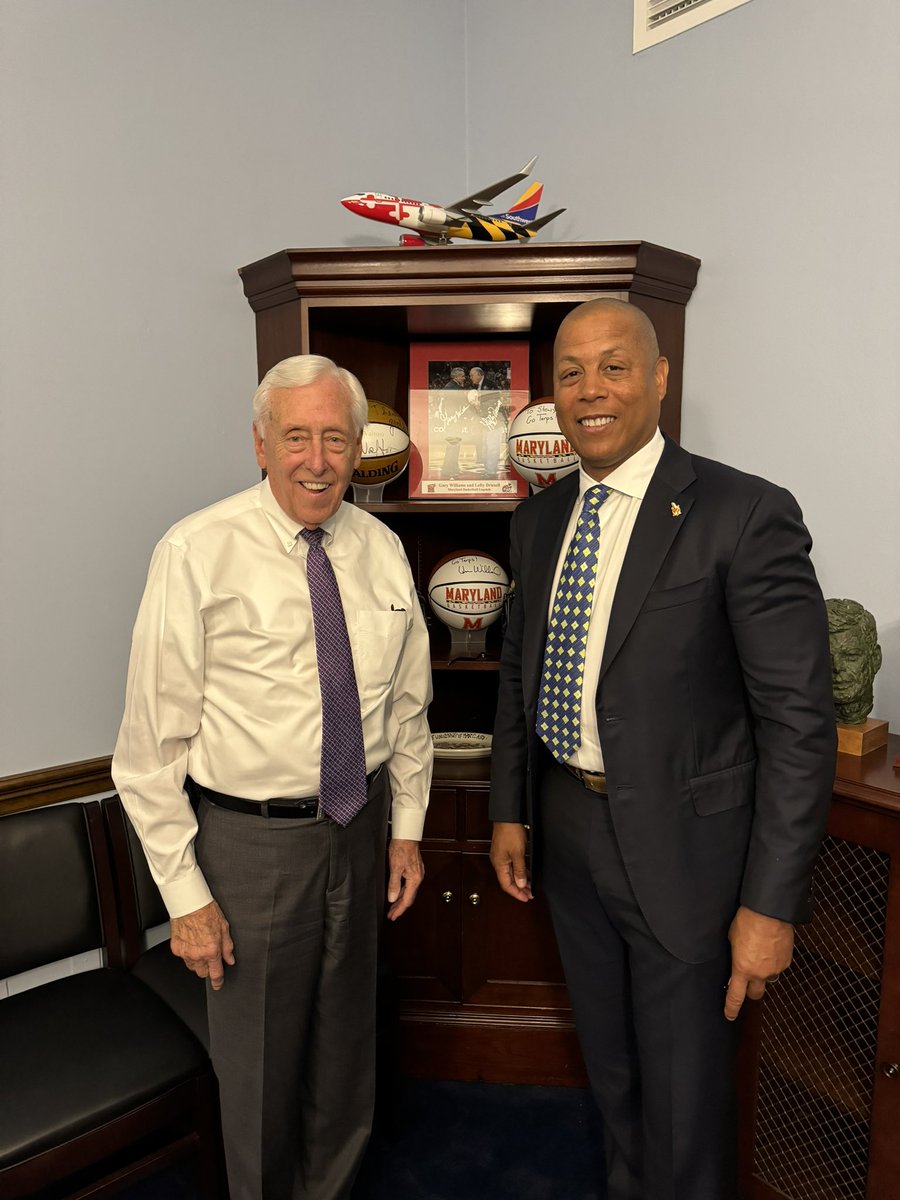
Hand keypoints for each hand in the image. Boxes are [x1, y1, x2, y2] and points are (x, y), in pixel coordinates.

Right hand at [170, 899, 234, 990]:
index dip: (218, 982)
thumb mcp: (224, 928)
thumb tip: (230, 959)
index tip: (218, 985)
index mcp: (212, 951)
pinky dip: (188, 954)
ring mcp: (185, 953)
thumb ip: (227, 947)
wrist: (189, 903)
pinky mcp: (176, 949)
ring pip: (192, 967)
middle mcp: (197, 955)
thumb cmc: (207, 911)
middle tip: (210, 958)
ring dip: (198, 963)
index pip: (215, 974)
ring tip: (201, 948)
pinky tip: (191, 943)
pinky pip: (183, 958)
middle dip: (208, 969)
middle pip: (202, 973)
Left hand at [386, 838, 424, 920]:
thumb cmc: (401, 848)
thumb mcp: (395, 867)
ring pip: (409, 892)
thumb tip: (392, 898)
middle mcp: (418, 878)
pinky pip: (409, 885)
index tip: (393, 916)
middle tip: (391, 915)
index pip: (407, 900)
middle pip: (409, 897)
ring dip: (401, 900)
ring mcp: (417, 874)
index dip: (399, 910)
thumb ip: (394, 884)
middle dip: (400, 907)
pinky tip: (397, 893)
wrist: (407, 835)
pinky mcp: (415, 870)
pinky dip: (403, 892)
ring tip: (393, 907)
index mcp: (415, 879)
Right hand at [490, 823, 532, 901]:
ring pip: (510, 873)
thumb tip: (520, 884)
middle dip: (519, 888)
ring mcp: (501, 856)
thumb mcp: (518, 853)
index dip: (516, 893)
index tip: (526, 898)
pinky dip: (519, 871)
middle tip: (530, 894)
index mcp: (499, 864)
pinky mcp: (504, 851)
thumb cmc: (510, 832)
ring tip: (530, 886)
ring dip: (519, 880)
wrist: (507, 817)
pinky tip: (526, 873)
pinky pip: (511, 866)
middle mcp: (498, 862)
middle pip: (508, 880)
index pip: (506, 885)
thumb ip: (520, 870)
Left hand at [724, 905, 793, 1020]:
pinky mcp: (786, 962)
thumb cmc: (747, 921)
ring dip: (763, 971)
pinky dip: (773, 961)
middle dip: (750, 991)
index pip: (736, 996)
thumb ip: (734, 955)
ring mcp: (775, 969)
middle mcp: (760, 973)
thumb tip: (737, 961)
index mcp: (742, 969)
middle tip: (747, 982)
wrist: (769, 912)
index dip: (731, 1008)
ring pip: (768, 978)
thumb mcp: (732, 939)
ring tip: (760, 952)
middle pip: (755, 994)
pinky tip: (770, 947)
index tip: (729, 1015)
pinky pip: (778, 967)